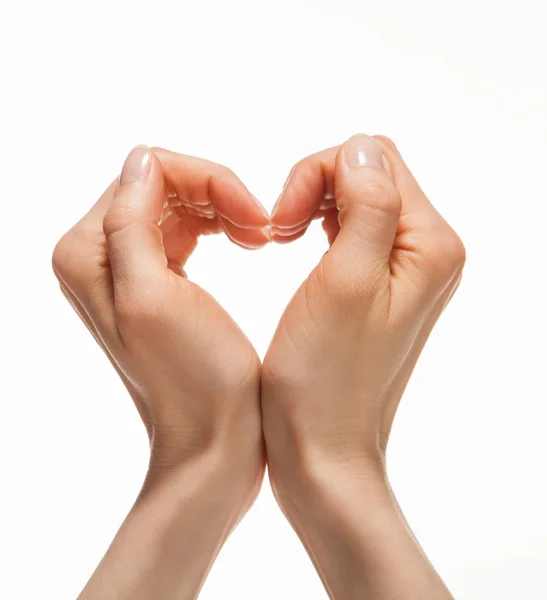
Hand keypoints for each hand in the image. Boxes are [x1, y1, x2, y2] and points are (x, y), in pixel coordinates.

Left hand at [52, 146, 268, 598]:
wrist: (212, 439)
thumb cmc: (195, 381)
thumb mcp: (155, 298)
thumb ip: (130, 223)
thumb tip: (143, 162)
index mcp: (88, 252)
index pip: (148, 171)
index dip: (209, 181)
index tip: (255, 219)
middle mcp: (99, 255)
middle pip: (163, 182)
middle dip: (219, 193)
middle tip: (264, 230)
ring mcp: (128, 268)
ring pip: (179, 202)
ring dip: (225, 207)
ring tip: (261, 237)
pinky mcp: (159, 280)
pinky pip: (187, 228)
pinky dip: (221, 225)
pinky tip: (250, 243)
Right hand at [262, 134, 464, 598]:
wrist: (321, 447)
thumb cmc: (323, 378)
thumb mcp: (346, 282)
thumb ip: (368, 204)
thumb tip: (362, 150)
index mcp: (430, 245)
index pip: (372, 159)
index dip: (315, 174)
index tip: (279, 222)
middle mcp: (428, 252)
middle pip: (367, 173)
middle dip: (313, 188)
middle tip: (276, 232)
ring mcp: (405, 270)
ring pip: (355, 198)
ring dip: (311, 206)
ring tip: (280, 241)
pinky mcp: (380, 285)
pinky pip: (351, 228)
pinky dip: (318, 227)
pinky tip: (297, 252)